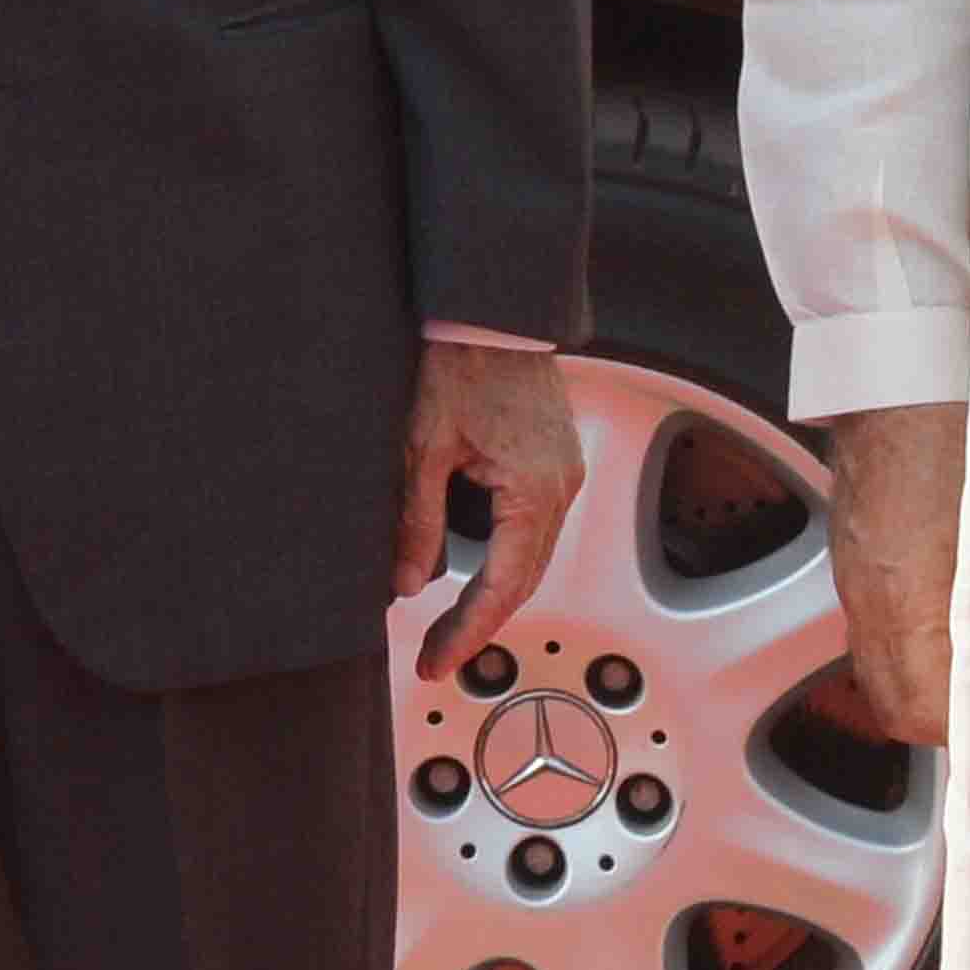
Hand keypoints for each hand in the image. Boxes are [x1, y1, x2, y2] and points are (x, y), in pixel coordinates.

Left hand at [393, 341, 585, 682]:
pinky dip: (505, 554)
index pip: (502, 586)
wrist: (488, 308)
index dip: (467, 632)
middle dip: (479, 621)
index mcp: (533, 489)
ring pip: (532, 555)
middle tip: (436, 653)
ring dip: (494, 590)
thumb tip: (405, 584)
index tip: (435, 661)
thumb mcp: (422, 447)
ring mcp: (564, 472)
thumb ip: (416, 521)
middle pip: (524, 579)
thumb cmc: (458, 362)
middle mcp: (561, 486)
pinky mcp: (555, 458)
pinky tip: (473, 566)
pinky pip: (535, 524)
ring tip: (449, 621)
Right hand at [818, 400, 963, 748]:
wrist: (901, 371)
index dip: (966, 734)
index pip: (923, 709)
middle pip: (893, 701)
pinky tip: (950, 625)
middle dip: (942, 724)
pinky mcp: (858, 551)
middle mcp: (870, 593)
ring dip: (925, 685)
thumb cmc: (955, 429)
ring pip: (879, 665)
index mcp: (907, 594)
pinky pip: (873, 626)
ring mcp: (857, 573)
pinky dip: (910, 643)